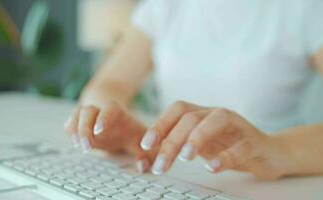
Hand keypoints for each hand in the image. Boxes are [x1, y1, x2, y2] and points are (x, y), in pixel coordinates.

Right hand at [64, 101, 156, 171]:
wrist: (118, 125)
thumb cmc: (131, 134)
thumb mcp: (140, 142)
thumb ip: (145, 154)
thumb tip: (143, 166)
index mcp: (117, 112)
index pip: (109, 108)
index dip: (104, 117)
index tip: (99, 130)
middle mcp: (100, 111)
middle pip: (88, 111)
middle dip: (85, 128)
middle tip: (86, 147)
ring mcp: (88, 117)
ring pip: (77, 114)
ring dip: (75, 129)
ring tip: (77, 145)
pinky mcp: (79, 124)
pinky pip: (70, 123)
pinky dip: (70, 131)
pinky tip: (73, 140)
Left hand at [140, 101, 287, 179]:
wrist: (269, 152)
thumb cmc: (229, 146)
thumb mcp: (200, 145)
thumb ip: (177, 147)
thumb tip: (148, 158)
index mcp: (203, 113)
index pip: (178, 109)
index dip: (160, 124)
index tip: (147, 145)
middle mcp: (219, 115)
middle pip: (191, 118)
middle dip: (172, 141)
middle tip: (161, 166)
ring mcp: (238, 126)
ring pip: (216, 121)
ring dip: (198, 137)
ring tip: (185, 158)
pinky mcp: (254, 142)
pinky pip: (241, 145)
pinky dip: (226, 156)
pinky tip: (213, 167)